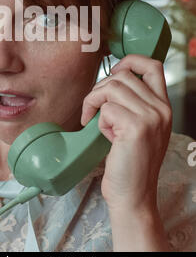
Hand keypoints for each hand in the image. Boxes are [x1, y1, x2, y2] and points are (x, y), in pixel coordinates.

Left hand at [81, 54, 171, 213]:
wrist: (133, 195)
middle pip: (123, 75)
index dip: (130, 61)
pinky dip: (98, 120)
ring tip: (98, 124)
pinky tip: (105, 137)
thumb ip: (133, 103)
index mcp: (163, 106)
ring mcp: (150, 117)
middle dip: (100, 89)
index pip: (153, 66)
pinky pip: (106, 108)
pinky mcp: (135, 128)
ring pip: (112, 87)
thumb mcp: (140, 127)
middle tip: (93, 110)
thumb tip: (111, 79)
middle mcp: (161, 109)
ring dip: (96, 103)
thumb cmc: (129, 162)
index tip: (113, 72)